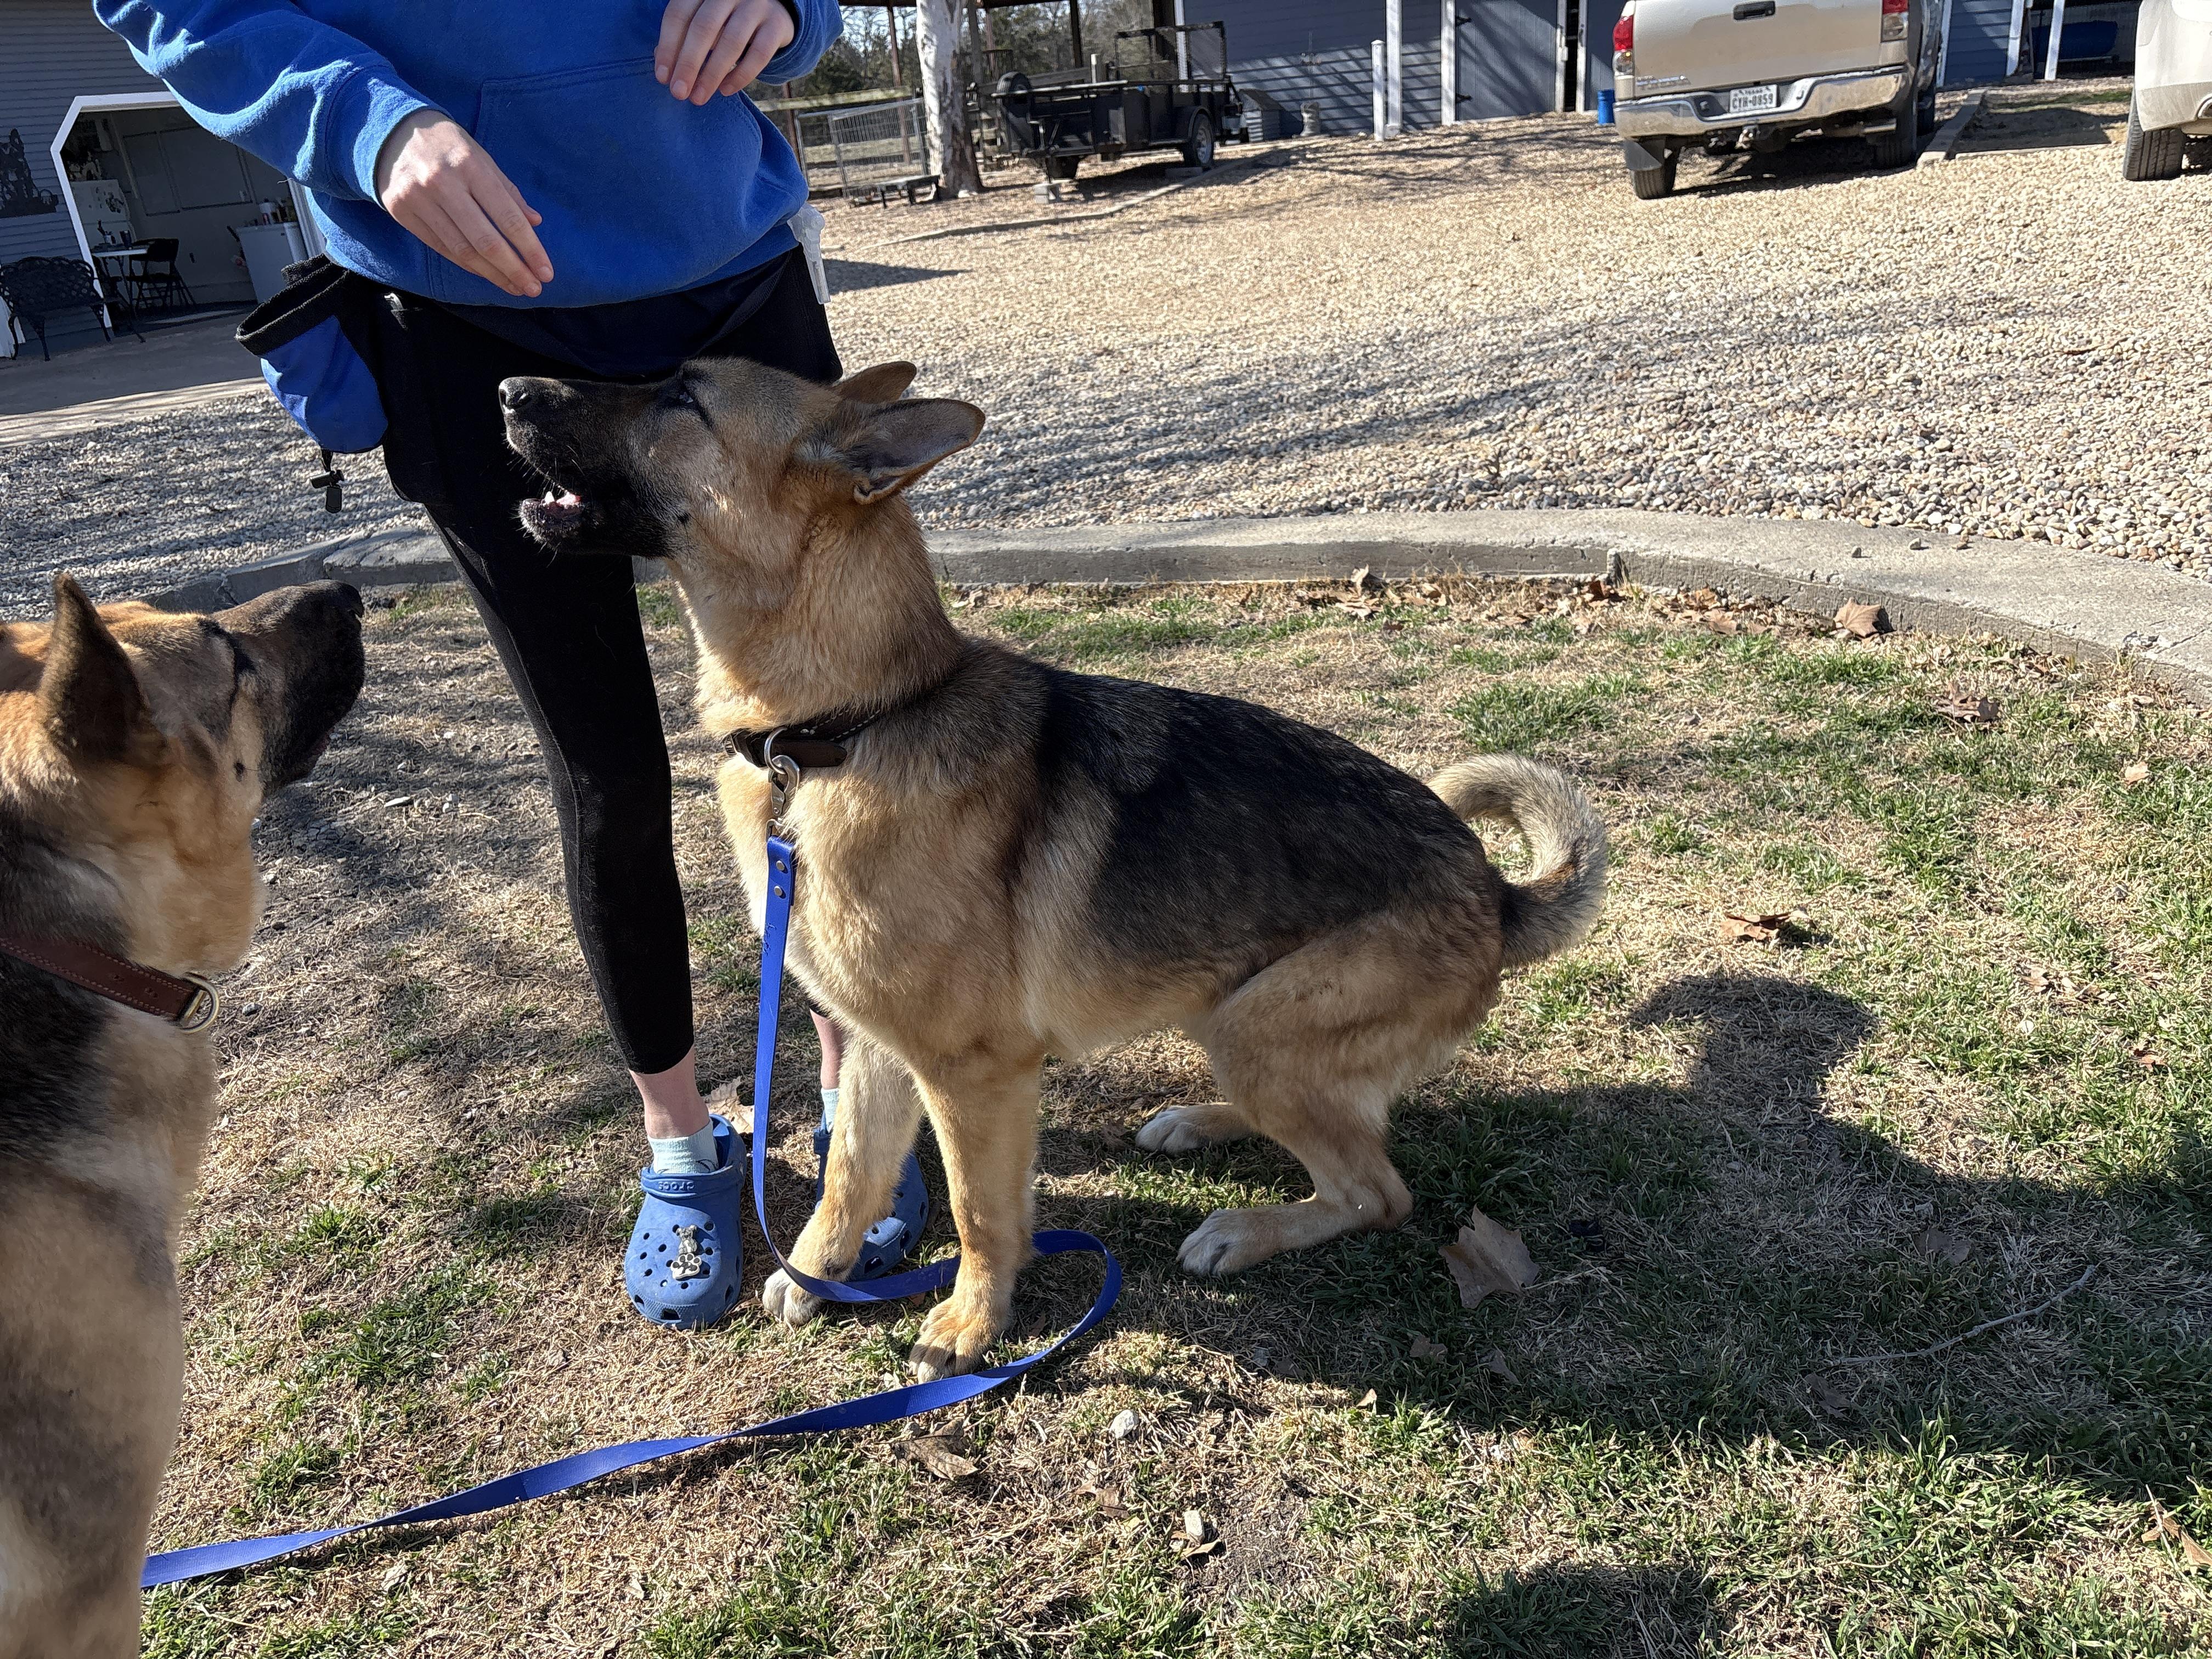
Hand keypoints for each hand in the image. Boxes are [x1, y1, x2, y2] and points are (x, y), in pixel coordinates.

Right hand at [373, 109, 552, 297]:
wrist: (391, 132)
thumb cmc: (447, 145)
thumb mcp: (481, 157)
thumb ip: (508, 191)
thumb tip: (535, 222)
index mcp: (470, 166)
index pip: (507, 217)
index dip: (530, 249)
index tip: (546, 272)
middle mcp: (443, 184)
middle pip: (485, 241)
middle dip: (514, 270)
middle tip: (534, 289)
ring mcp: (419, 200)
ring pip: (462, 250)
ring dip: (493, 274)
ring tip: (515, 286)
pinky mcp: (402, 212)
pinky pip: (442, 248)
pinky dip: (468, 265)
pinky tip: (487, 274)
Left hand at [656, 0, 796, 102]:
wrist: (773, 11)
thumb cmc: (727, 19)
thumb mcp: (703, 21)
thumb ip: (684, 37)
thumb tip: (664, 68)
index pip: (679, 14)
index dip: (669, 46)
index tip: (662, 77)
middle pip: (703, 28)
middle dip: (688, 64)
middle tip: (678, 93)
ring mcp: (755, 5)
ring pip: (731, 42)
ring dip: (712, 74)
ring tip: (699, 97)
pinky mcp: (776, 24)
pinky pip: (759, 54)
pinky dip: (741, 75)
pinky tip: (725, 90)